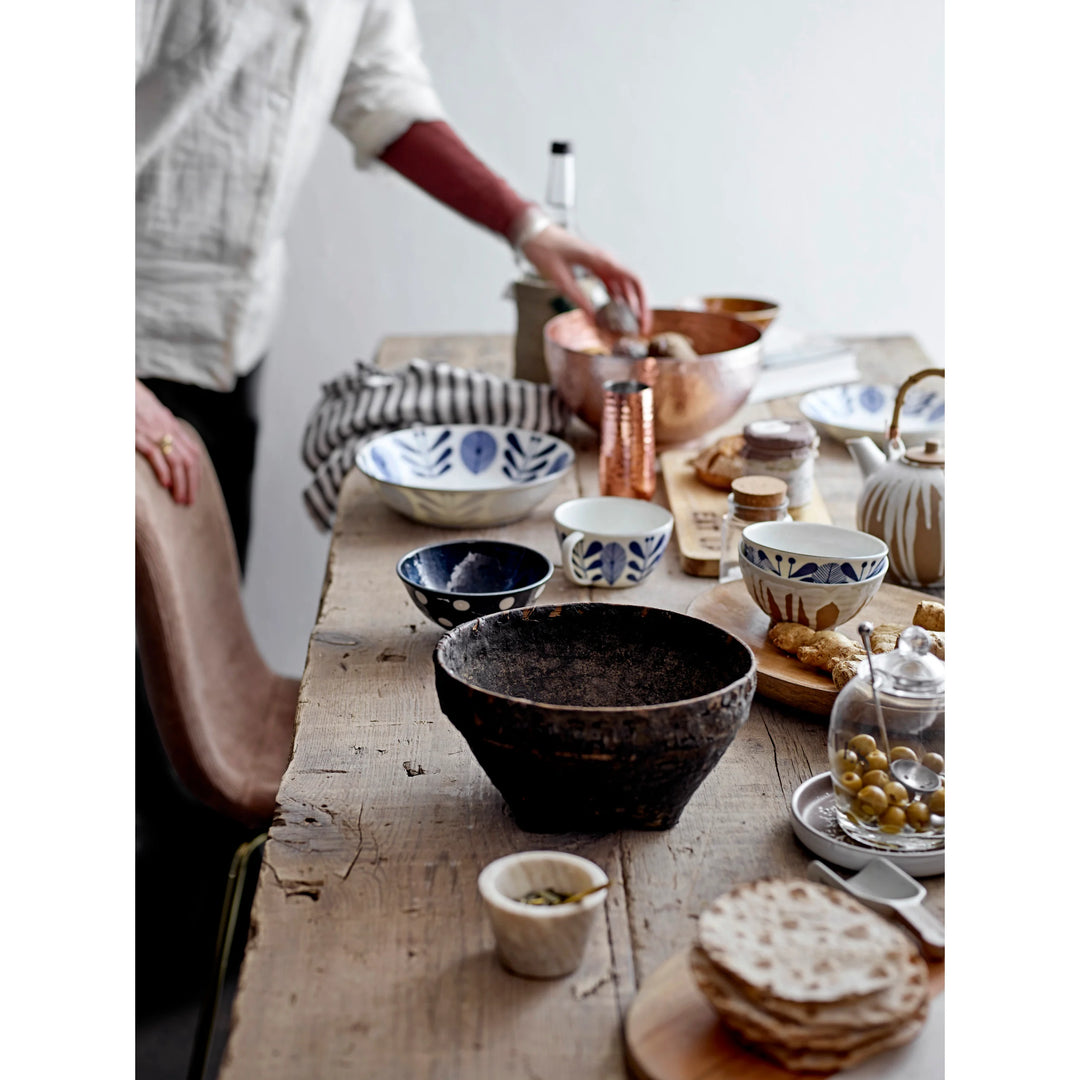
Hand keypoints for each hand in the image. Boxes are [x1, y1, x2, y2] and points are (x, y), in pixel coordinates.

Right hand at [136, 380, 200, 504]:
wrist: (122, 390)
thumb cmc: (136, 404)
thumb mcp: (156, 417)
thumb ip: (165, 431)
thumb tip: (173, 448)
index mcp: (174, 427)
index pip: (194, 454)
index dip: (196, 474)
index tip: (194, 490)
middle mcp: (169, 430)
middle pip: (190, 461)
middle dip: (191, 484)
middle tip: (189, 502)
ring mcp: (156, 432)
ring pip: (177, 461)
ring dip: (180, 483)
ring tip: (179, 499)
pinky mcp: (140, 435)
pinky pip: (156, 455)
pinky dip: (163, 470)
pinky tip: (165, 484)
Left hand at [521, 224, 652, 335]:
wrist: (534, 234)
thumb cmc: (545, 250)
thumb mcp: (560, 278)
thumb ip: (578, 298)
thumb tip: (593, 320)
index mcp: (601, 260)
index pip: (633, 281)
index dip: (642, 304)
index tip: (642, 323)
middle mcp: (605, 260)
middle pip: (632, 285)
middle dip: (639, 308)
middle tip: (639, 329)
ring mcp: (601, 263)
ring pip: (623, 286)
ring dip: (628, 305)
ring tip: (628, 326)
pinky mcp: (594, 267)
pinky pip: (611, 284)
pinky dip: (616, 299)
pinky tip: (615, 313)